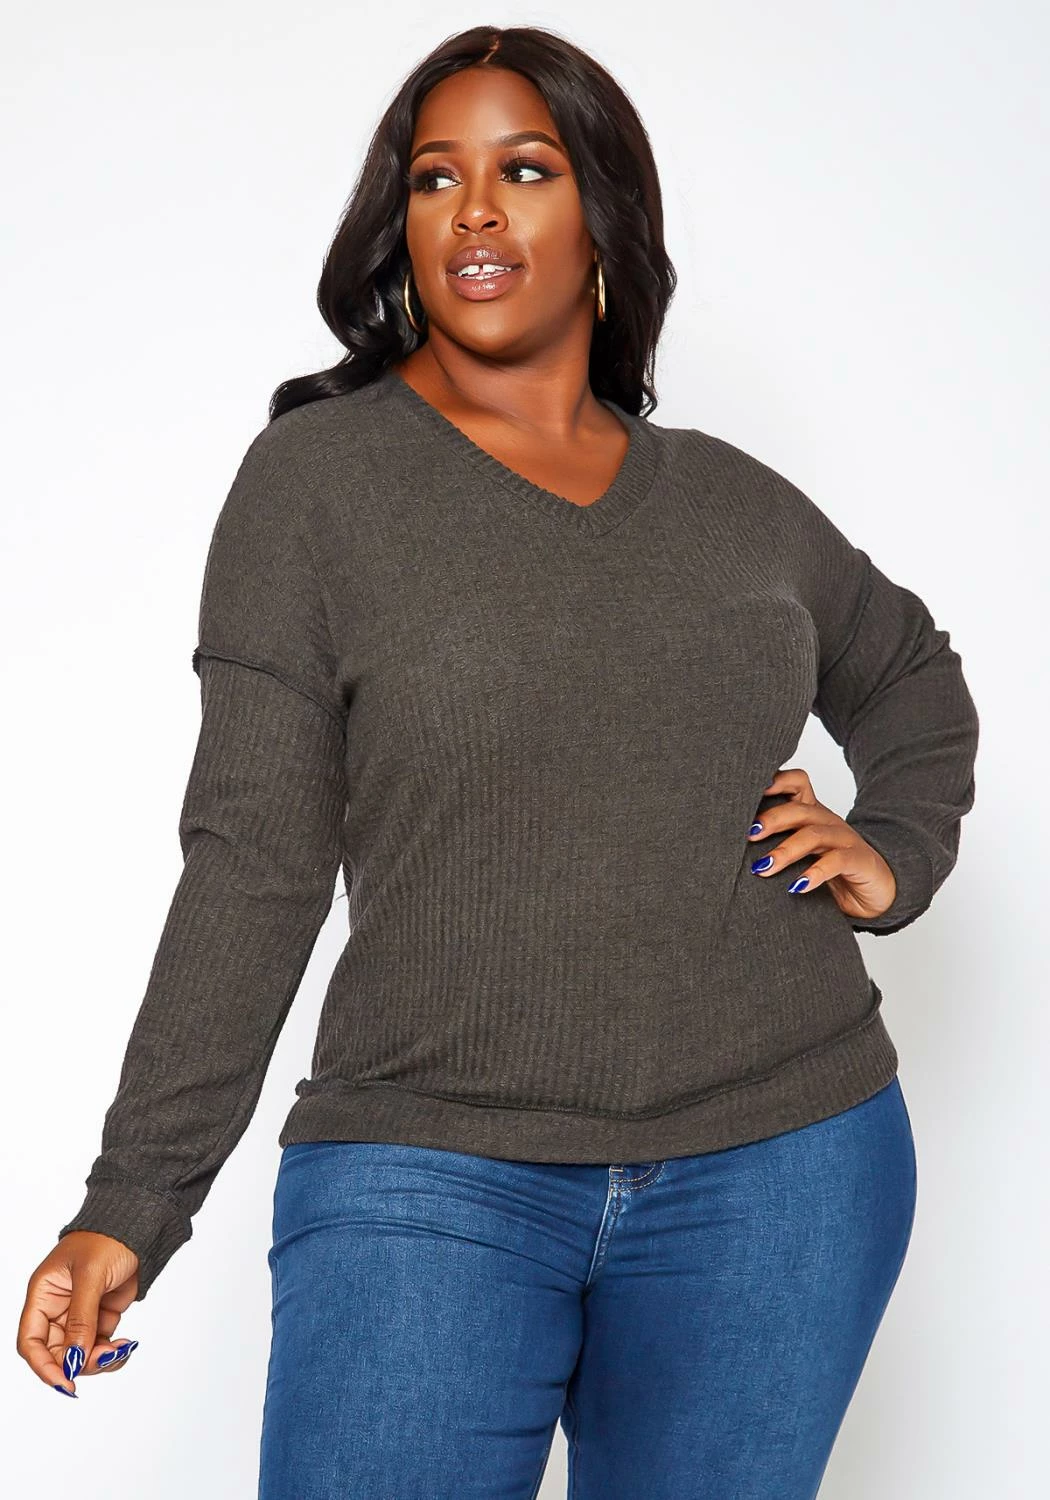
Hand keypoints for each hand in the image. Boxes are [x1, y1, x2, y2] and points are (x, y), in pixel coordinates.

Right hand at [17, 1231, 140, 1396]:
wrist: (138, 1227)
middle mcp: (57, 1308)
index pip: (31, 1340)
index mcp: (43, 1294)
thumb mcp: (90, 1277)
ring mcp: (79, 1314)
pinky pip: (99, 1347)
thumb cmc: (107, 1239)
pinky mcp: (100, 1317)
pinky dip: (111, 1353)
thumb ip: (81, 1319)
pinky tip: (125, 1346)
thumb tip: (73, 1359)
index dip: (43, 1365)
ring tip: (120, 1350)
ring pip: (79, 1355)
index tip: (65, 1381)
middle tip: (104, 1359)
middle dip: (78, 1363)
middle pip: (57, 1353)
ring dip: (98, 1360)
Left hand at [747, 767, 896, 922]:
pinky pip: (836, 862)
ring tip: (764, 868)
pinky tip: (797, 886)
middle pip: (799, 810)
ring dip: (785, 851)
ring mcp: (845, 839)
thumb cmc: (831, 871)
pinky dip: (815, 873)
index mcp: (812, 814)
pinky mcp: (858, 860)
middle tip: (748, 835)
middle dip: (771, 819)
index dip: (776, 781)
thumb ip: (775, 845)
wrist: (877, 890)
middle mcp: (828, 821)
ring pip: (813, 835)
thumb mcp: (801, 855)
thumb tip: (728, 847)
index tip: (748, 792)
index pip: (797, 783)